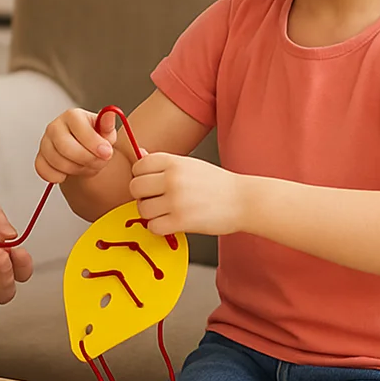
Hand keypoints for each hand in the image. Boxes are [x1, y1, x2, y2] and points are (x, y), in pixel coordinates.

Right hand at [36, 107, 121, 183]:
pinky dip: (58, 176)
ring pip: (56, 161)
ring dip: (76, 169)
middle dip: (86, 159)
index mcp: (73, 116)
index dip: (94, 143)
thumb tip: (110, 114)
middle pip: (65, 147)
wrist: (85, 152)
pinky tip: (69, 172)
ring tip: (87, 166)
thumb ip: (107, 125)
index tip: (107, 153)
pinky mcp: (39, 158)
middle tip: (99, 162)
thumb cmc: (95, 140)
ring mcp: (45, 142)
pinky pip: (44, 171)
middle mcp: (55, 126)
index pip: (79, 128)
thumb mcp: (106, 132)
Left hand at [129, 152, 244, 236]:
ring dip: (150, 214)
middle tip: (154, 200)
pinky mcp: (181, 221)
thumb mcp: (190, 165)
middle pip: (135, 187)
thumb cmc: (217, 184)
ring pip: (142, 209)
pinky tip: (170, 223)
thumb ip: (164, 162)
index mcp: (174, 161)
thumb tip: (140, 153)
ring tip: (164, 212)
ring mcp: (176, 200)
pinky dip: (158, 227)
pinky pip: (153, 226)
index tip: (149, 183)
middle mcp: (172, 178)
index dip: (141, 176)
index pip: (139, 166)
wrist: (243, 200)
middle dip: (142, 196)